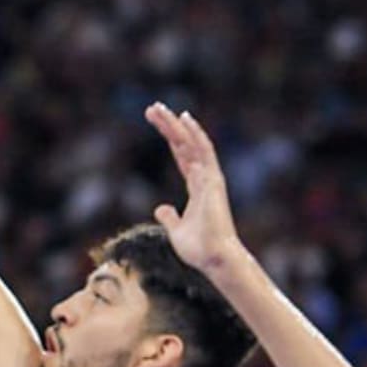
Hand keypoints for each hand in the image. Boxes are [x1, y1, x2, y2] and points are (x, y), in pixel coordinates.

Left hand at [146, 103, 246, 276]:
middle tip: (152, 108)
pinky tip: (185, 121)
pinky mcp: (213, 182)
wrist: (214, 259)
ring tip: (161, 109)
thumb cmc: (199, 248)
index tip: (158, 121)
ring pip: (193, 144)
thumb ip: (170, 217)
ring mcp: (210, 179)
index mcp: (196, 187)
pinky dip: (196, 136)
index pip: (182, 156)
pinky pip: (204, 154)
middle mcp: (204, 178)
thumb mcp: (176, 230)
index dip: (171, 138)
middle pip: (185, 145)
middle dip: (169, 126)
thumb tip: (161, 208)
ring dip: (178, 126)